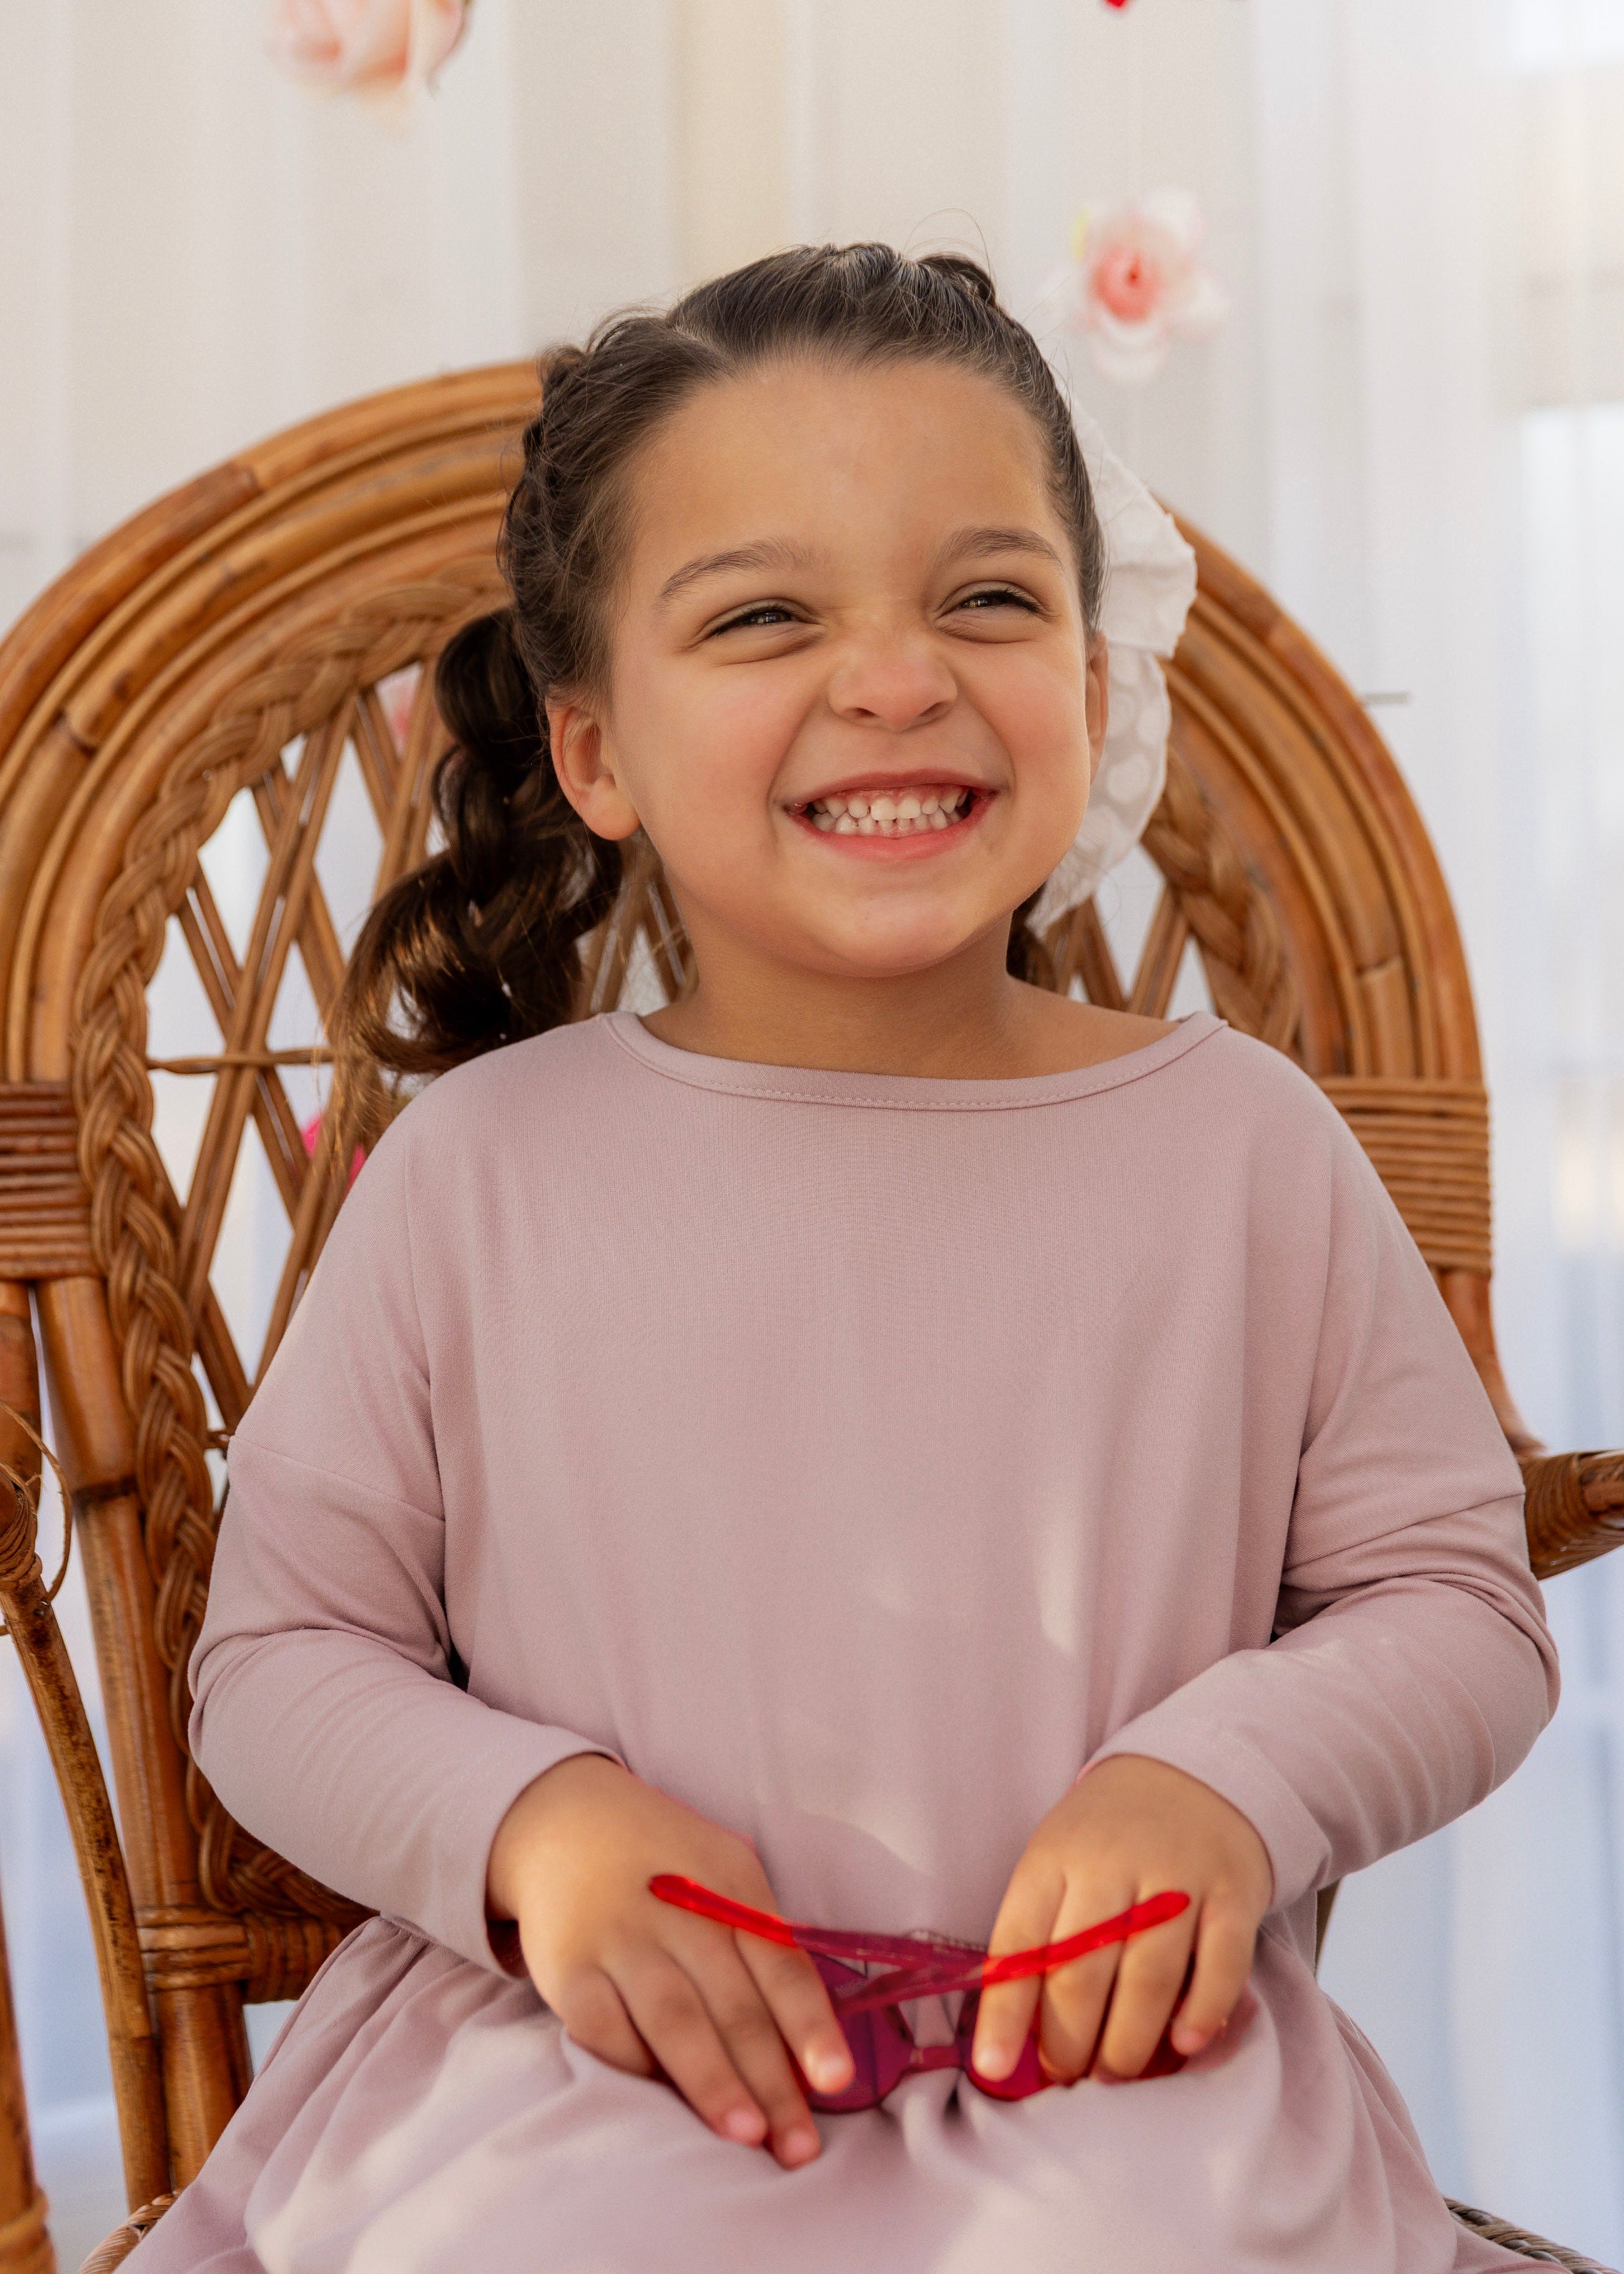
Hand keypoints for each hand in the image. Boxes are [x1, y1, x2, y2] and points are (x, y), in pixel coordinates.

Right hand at [486, 1755, 852, 2165]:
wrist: (566, 1821)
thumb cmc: (665, 1863)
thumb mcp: (723, 1873)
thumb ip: (760, 1943)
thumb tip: (804, 2045)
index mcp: (729, 1884)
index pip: (780, 1964)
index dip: (810, 2025)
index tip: (836, 2079)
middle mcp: (677, 1910)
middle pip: (734, 2006)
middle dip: (771, 2080)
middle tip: (799, 2146)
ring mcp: (619, 1937)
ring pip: (674, 2021)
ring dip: (714, 2082)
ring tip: (747, 2135)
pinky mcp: (567, 1966)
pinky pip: (605, 2027)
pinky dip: (636, 2065)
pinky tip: (662, 2099)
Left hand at [970, 1755, 1271, 2085]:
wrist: (1192, 1771)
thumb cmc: (1109, 1836)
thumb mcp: (1057, 1861)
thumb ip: (1040, 1933)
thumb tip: (1016, 2033)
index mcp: (1055, 1858)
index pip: (1019, 1941)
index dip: (1004, 2011)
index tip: (991, 2067)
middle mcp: (1111, 1864)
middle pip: (1082, 1970)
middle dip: (1068, 2042)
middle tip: (1066, 2076)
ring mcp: (1177, 1876)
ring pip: (1148, 1976)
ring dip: (1127, 2042)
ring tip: (1113, 2075)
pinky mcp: (1232, 1892)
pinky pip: (1221, 1964)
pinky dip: (1202, 2011)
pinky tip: (1184, 2043)